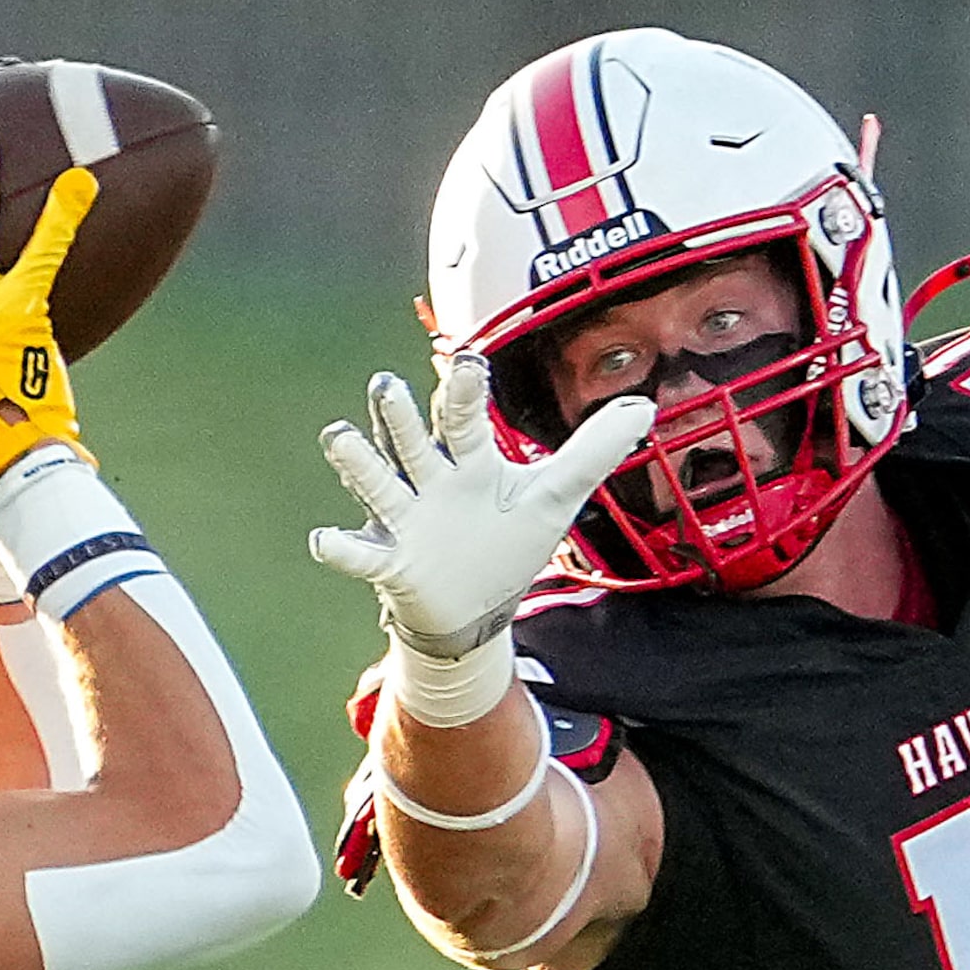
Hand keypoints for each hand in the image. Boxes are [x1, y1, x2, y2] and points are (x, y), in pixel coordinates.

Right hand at [309, 356, 651, 655]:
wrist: (477, 608)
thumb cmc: (509, 541)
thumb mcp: (555, 496)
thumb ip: (593, 451)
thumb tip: (645, 406)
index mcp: (471, 461)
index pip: (465, 419)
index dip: (464, 392)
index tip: (467, 361)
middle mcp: (432, 482)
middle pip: (413, 442)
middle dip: (399, 416)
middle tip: (386, 386)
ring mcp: (406, 520)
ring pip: (379, 484)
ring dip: (358, 463)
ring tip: (340, 438)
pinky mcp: (391, 562)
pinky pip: (361, 553)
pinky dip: (342, 548)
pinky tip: (325, 540)